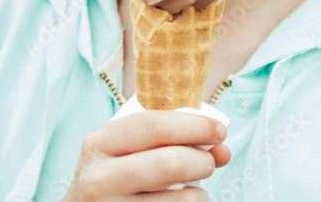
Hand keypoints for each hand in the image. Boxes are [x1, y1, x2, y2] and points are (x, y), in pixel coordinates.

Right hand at [61, 110, 230, 199]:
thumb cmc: (113, 176)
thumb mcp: (124, 151)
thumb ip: (167, 141)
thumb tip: (222, 150)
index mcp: (99, 143)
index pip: (154, 126)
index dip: (195, 126)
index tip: (219, 131)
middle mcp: (99, 179)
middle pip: (171, 163)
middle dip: (203, 160)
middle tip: (210, 162)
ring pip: (183, 200)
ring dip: (200, 194)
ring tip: (191, 191)